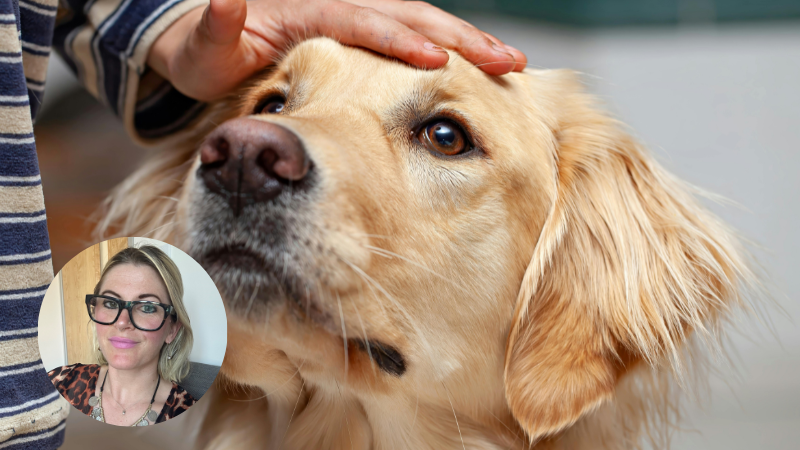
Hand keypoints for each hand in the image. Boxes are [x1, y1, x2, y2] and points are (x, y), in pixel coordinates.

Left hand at [147, 0, 526, 101]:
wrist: (207, 39)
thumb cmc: (207, 53)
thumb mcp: (203, 48)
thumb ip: (217, 29)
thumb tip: (226, 1)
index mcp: (309, 8)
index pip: (365, 21)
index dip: (400, 40)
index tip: (436, 62)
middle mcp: (339, 3)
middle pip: (409, 14)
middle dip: (459, 37)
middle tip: (505, 61)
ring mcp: (353, 13)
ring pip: (418, 21)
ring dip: (463, 41)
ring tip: (505, 63)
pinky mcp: (360, 29)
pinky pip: (409, 33)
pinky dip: (443, 47)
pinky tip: (472, 66)